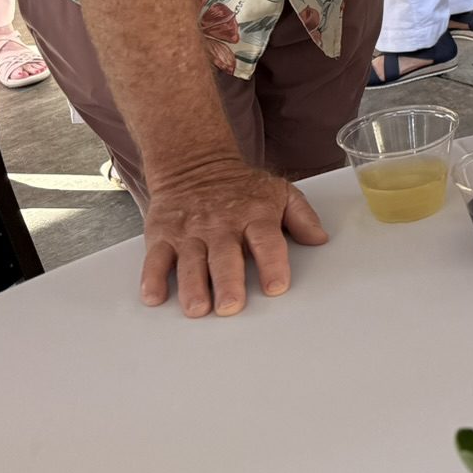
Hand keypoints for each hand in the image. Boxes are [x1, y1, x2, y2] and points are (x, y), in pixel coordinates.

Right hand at [140, 157, 328, 317]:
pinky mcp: (162, 235)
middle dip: (228, 282)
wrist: (194, 164)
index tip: (276, 287)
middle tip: (231, 306)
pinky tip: (154, 296)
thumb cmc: (241, 188)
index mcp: (254, 215)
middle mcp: (221, 225)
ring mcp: (190, 232)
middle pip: (225, 256)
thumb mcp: (279, 192)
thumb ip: (302, 216)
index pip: (267, 241)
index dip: (272, 264)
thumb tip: (320, 239)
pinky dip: (152, 278)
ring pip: (190, 261)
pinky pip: (155, 259)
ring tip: (198, 308)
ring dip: (192, 286)